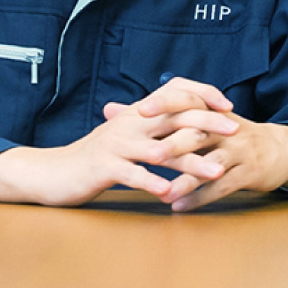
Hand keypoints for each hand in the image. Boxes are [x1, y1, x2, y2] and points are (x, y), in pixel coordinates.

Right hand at [0, 77, 242, 206]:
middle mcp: (130, 124)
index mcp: (137, 115)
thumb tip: (186, 122)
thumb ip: (153, 128)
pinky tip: (171, 194)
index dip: (203, 95)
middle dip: (208, 123)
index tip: (229, 106)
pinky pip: (132, 175)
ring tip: (216, 172)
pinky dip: (153, 184)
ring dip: (191, 162)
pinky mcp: (104, 168)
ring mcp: (116, 145)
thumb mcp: (125, 136)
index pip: (175, 93)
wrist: (52, 172)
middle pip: (175, 118)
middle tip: (235, 131)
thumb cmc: (95, 158)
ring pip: (160, 150)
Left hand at [130, 104, 287, 210]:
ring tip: (162, 193)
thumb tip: (109, 108)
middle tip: (148, 155)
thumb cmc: (230, 135)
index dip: (167, 104)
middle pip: (198, 134)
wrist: (280, 150)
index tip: (141, 109)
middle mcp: (226, 129)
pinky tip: (179, 207)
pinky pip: (222, 187)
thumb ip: (154, 116)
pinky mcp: (249, 173)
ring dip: (186, 180)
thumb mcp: (200, 121)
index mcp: (212, 113)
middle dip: (173, 144)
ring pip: (210, 165)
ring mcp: (240, 151)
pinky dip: (200, 198)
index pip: (189, 101)